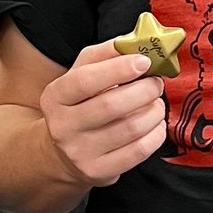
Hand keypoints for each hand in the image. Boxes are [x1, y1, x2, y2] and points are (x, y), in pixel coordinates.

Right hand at [40, 40, 166, 189]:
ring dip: (153, 112)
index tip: (144, 62)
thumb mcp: (81, 74)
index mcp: (55, 96)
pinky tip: (156, 125)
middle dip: (143, 91)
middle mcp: (62, 126)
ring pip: (129, 129)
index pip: (85, 81)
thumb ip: (105, 54)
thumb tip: (136, 40)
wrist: (64, 153)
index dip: (118, 69)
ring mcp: (79, 152)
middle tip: (156, 84)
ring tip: (157, 104)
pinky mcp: (98, 172)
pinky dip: (155, 135)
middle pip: (111, 106)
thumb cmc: (80, 104)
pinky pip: (137, 152)